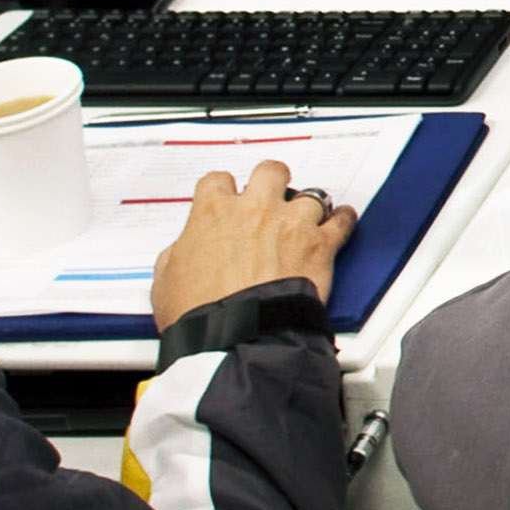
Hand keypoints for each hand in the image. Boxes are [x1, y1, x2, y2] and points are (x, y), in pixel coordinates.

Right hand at [154, 158, 354, 327]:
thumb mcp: (166, 281)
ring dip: (307, 205)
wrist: (238, 337)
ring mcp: (290, 225)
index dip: (222, 189)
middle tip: (270, 194)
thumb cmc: (201, 315)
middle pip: (269, 172)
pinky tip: (342, 220)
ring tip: (307, 214)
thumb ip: (177, 254)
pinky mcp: (319, 246)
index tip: (227, 197)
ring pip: (309, 195)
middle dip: (270, 181)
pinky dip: (343, 220)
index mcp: (213, 213)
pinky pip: (340, 221)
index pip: (217, 181)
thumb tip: (182, 252)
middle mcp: (254, 210)